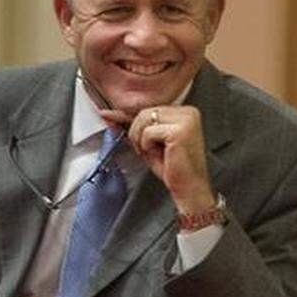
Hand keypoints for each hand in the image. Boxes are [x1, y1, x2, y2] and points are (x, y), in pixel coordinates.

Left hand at [99, 105, 214, 214]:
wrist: (190, 188)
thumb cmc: (174, 168)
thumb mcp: (150, 143)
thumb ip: (134, 127)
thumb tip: (109, 116)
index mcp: (185, 112)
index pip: (150, 108)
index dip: (128, 117)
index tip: (107, 115)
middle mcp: (188, 112)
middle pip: (145, 112)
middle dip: (137, 132)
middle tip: (147, 150)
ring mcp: (185, 120)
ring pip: (144, 119)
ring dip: (141, 139)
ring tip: (155, 152)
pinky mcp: (180, 131)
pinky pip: (148, 132)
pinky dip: (147, 146)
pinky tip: (162, 155)